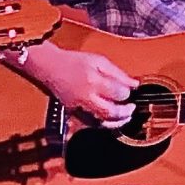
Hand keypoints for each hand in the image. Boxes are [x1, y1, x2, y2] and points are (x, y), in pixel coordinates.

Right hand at [20, 44, 138, 128]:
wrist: (49, 66)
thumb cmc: (73, 62)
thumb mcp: (98, 60)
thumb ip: (118, 73)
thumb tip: (135, 84)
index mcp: (93, 81)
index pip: (118, 93)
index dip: (128, 92)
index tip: (131, 89)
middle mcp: (85, 97)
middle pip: (111, 112)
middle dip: (125, 112)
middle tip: (132, 107)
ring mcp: (78, 107)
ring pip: (102, 122)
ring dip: (117, 122)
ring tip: (125, 116)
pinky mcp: (73, 112)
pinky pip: (91, 124)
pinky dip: (104, 124)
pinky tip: (110, 119)